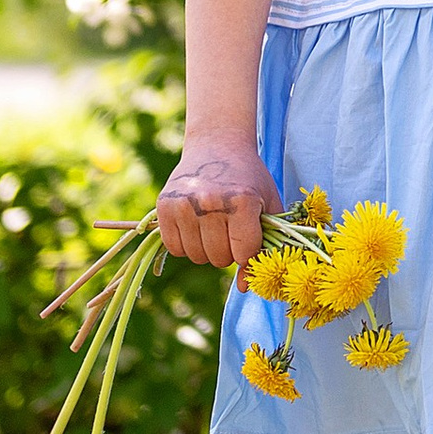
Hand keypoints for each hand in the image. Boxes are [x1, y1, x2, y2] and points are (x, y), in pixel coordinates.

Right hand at [155, 139, 281, 269]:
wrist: (217, 145)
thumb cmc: (249, 178)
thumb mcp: (267, 205)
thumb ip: (264, 246)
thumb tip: (246, 288)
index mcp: (242, 201)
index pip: (244, 253)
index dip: (248, 253)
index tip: (249, 238)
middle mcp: (211, 202)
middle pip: (220, 258)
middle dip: (229, 251)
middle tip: (231, 228)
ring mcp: (184, 204)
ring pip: (197, 257)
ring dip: (207, 249)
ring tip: (214, 224)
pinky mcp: (164, 206)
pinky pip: (175, 248)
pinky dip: (186, 244)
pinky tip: (196, 224)